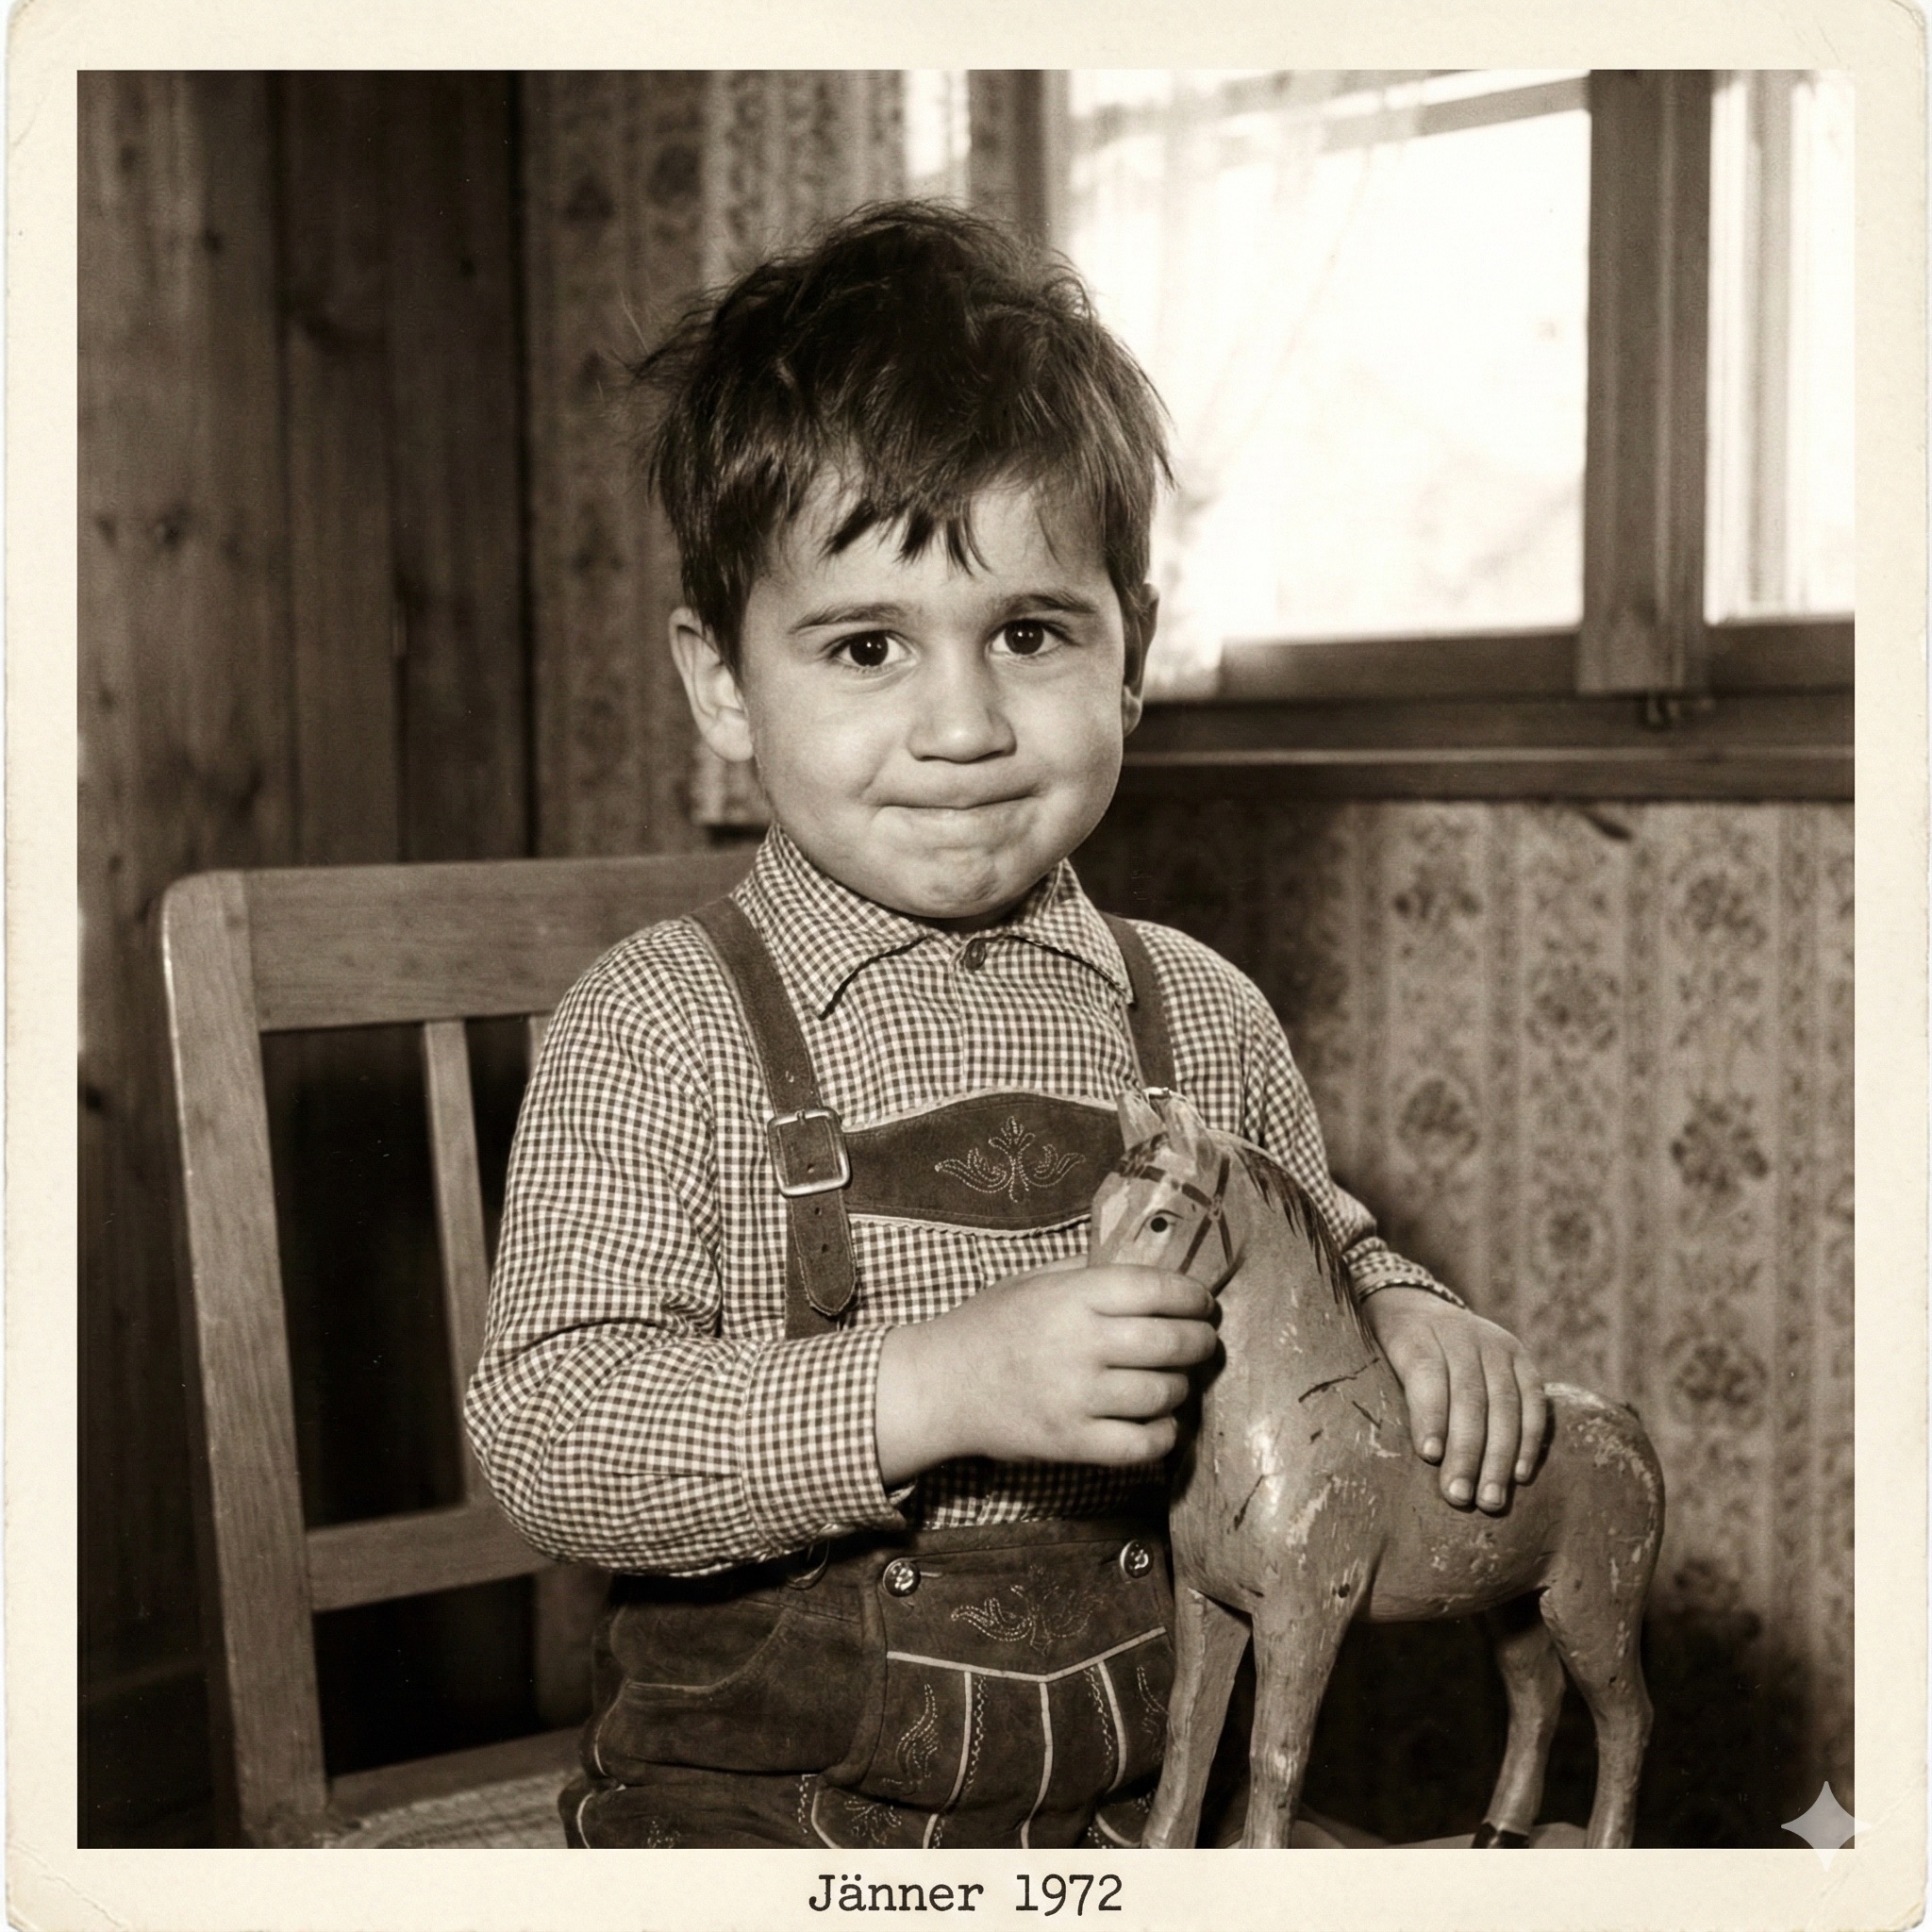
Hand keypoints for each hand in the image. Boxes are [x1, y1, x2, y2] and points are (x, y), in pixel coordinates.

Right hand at [875, 1262, 1218, 1482]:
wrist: (940, 1385)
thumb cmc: (989, 1326)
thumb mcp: (1033, 1281)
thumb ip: (1089, 1277)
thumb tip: (1154, 1278)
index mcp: (1071, 1297)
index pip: (1155, 1290)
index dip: (1192, 1296)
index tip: (1202, 1304)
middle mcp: (1079, 1344)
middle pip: (1170, 1343)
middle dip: (1200, 1342)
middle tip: (1203, 1342)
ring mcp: (1076, 1397)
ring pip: (1163, 1394)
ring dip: (1182, 1387)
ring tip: (1177, 1381)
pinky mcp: (1072, 1443)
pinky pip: (1141, 1445)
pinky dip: (1164, 1435)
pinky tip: (1163, 1423)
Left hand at [1362, 1287, 1547, 1512]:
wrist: (1416, 1304)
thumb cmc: (1391, 1350)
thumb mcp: (1376, 1358)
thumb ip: (1393, 1396)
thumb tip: (1408, 1461)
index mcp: (1416, 1332)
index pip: (1427, 1373)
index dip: (1430, 1414)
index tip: (1429, 1456)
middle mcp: (1461, 1334)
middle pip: (1469, 1395)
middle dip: (1466, 1451)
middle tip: (1459, 1497)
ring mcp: (1496, 1344)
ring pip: (1504, 1403)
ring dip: (1499, 1457)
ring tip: (1490, 1500)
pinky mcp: (1522, 1356)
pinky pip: (1533, 1401)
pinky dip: (1529, 1440)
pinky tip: (1520, 1475)